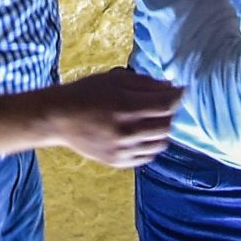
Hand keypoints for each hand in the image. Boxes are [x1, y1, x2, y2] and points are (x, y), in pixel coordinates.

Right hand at [42, 69, 181, 168]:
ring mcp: (122, 149)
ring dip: (163, 130)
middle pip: (166, 125)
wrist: (60, 118)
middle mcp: (126, 130)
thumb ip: (144, 83)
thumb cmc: (87, 92)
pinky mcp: (117, 161)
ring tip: (154, 120)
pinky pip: (146, 157)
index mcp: (125, 106)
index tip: (181, 89)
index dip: (178, 95)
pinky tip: (143, 134)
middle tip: (165, 104)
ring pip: (159, 144)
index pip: (166, 104)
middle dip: (170, 112)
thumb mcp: (115, 78)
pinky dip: (151, 145)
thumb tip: (170, 86)